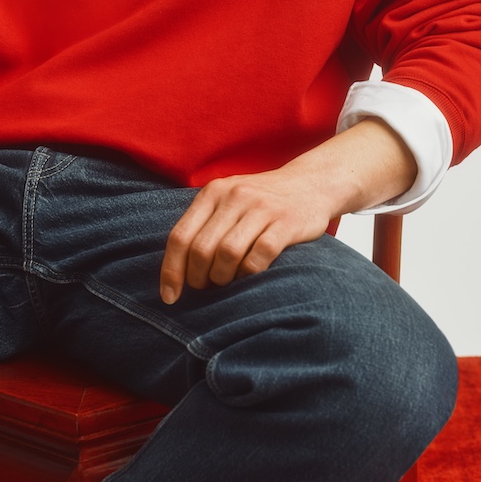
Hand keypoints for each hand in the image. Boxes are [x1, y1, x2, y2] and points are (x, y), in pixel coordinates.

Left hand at [159, 167, 332, 303]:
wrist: (311, 183)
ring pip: (228, 253)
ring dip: (222, 277)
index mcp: (212, 193)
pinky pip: (260, 255)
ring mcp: (261, 208)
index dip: (171, 271)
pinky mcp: (286, 222)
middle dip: (198, 277)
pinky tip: (251, 275)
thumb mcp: (228, 201)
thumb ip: (203, 226)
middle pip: (201, 248)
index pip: (179, 236)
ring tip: (226, 282)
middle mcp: (233, 197)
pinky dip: (250, 273)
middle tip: (205, 287)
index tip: (169, 297)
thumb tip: (177, 272)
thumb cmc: (261, 202)